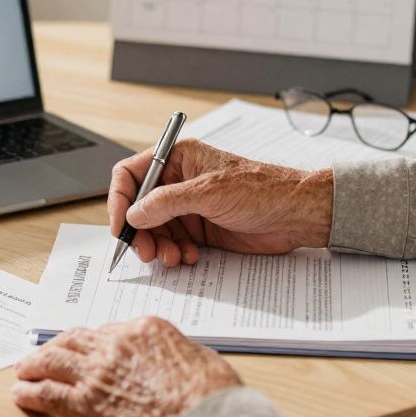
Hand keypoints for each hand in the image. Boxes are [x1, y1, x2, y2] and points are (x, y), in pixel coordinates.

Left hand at [12, 317, 238, 416]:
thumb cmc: (213, 397)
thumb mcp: (200, 358)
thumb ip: (175, 353)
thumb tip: (173, 360)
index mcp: (145, 329)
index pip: (108, 331)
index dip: (92, 342)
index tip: (85, 349)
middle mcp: (116, 345)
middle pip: (75, 340)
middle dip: (57, 346)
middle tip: (44, 353)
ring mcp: (97, 373)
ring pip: (54, 360)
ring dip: (35, 364)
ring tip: (25, 370)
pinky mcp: (84, 404)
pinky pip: (48, 393)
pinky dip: (31, 392)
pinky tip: (22, 394)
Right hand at [108, 139, 333, 265]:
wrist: (296, 214)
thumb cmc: (262, 190)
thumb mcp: (209, 192)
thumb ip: (167, 202)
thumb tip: (133, 213)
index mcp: (178, 159)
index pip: (131, 175)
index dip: (119, 200)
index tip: (121, 226)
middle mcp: (179, 181)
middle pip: (139, 207)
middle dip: (140, 231)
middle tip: (146, 252)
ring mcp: (189, 206)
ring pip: (154, 229)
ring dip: (158, 246)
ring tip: (172, 258)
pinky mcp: (200, 229)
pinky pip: (173, 243)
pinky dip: (175, 253)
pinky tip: (189, 257)